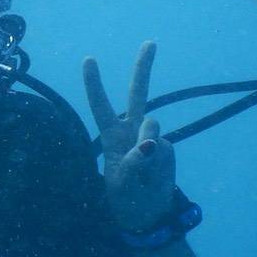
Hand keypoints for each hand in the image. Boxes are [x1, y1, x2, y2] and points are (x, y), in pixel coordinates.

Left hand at [83, 41, 174, 232]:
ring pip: (152, 127)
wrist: (149, 213)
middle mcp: (132, 130)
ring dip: (148, 149)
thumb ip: (136, 160)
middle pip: (137, 94)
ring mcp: (152, 137)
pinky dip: (159, 165)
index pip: (100, 106)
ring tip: (143, 173)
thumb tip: (152, 142)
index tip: (89, 59)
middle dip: (143, 68)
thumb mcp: (122, 182)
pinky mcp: (167, 148)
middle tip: (150, 43)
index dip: (95, 84)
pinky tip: (155, 177)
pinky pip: (164, 150)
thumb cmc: (126, 195)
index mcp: (111, 135)